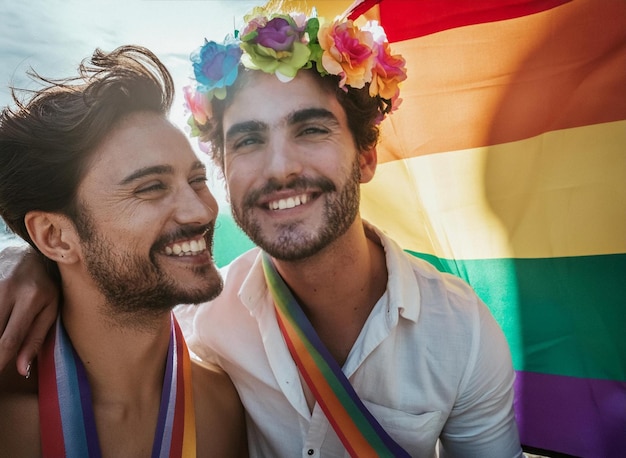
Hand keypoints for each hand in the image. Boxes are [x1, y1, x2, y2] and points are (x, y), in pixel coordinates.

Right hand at [0, 245, 58, 375]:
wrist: (24, 253)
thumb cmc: (43, 286)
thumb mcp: (50, 309)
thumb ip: (36, 339)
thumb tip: (22, 369)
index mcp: (32, 298)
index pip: (9, 339)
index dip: (0, 361)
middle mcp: (8, 290)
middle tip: (2, 363)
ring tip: (5, 337)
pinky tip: (2, 322)